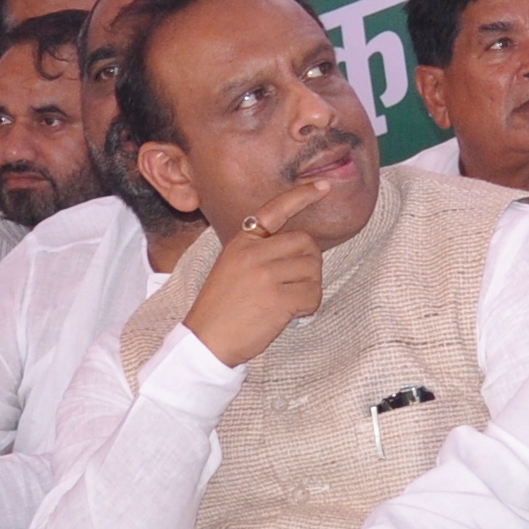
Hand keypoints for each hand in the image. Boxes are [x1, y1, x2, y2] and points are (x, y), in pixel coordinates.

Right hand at [184, 172, 347, 367]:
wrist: (204, 342)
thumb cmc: (223, 308)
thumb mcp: (232, 267)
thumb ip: (260, 251)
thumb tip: (302, 245)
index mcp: (241, 243)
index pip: (275, 210)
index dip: (302, 196)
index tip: (324, 186)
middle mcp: (253, 254)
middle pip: (307, 243)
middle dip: (310, 263)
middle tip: (295, 283)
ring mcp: (266, 275)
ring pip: (313, 270)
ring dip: (309, 288)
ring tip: (286, 301)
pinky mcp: (278, 299)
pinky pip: (313, 294)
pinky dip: (308, 306)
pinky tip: (290, 314)